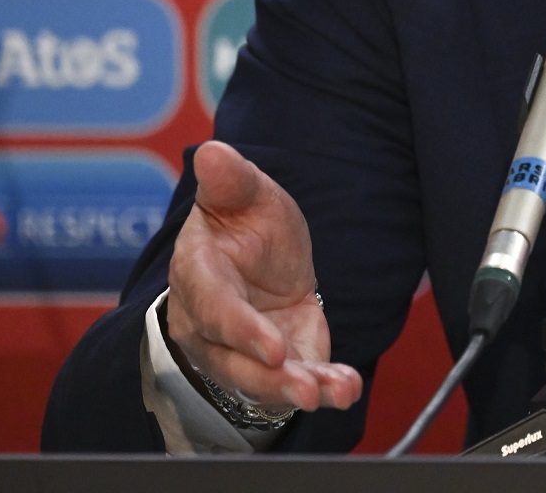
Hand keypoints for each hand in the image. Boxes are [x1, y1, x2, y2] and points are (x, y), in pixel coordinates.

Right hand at [164, 140, 362, 414]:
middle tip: (305, 386)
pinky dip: (323, 387)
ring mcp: (238, 351)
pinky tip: (346, 388)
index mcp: (199, 275)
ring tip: (331, 392)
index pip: (215, 308)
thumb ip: (230, 181)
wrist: (262, 259)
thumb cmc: (245, 223)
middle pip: (235, 359)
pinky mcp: (273, 365)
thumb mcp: (246, 194)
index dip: (242, 330)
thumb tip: (213, 152)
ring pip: (259, 381)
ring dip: (295, 390)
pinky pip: (292, 381)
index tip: (276, 347)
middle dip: (271, 376)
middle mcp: (209, 324)